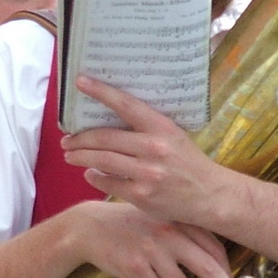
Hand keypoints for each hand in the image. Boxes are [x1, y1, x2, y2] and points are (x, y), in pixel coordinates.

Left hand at [61, 77, 232, 227]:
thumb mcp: (173, 136)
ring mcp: (147, 174)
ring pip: (102, 161)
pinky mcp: (142, 195)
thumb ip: (146, 128)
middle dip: (80, 138)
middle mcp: (154, 149)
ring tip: (70, 154)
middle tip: (67, 139)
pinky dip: (94, 177)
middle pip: (104, 138)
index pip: (126, 105)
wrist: (210, 195)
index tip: (81, 82)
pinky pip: (108, 183)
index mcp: (162, 128)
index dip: (102, 92)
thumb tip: (109, 119)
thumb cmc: (188, 162)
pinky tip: (90, 173)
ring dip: (80, 157)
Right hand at [63, 200, 244, 277]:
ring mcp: (151, 251)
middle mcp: (168, 234)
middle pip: (206, 266)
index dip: (228, 270)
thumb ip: (185, 234)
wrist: (90, 227)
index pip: (213, 247)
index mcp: (178, 221)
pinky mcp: (135, 267)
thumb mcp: (160, 220)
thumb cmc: (130, 225)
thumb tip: (215, 261)